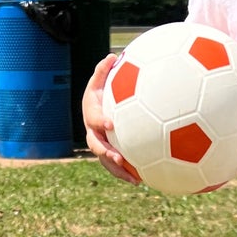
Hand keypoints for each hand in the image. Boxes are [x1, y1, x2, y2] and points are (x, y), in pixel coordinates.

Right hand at [82, 53, 141, 184]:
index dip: (101, 121)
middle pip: (96, 146)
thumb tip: (112, 56)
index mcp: (91, 113)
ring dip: (119, 171)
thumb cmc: (102, 91)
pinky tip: (145, 180)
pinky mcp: (110, 152)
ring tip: (135, 180)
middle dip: (106, 153)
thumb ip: (104, 70)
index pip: (94, 118)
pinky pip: (118, 165)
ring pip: (106, 161)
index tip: (111, 124)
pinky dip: (129, 173)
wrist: (97, 107)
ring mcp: (101, 144)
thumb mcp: (100, 79)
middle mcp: (93, 132)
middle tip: (119, 159)